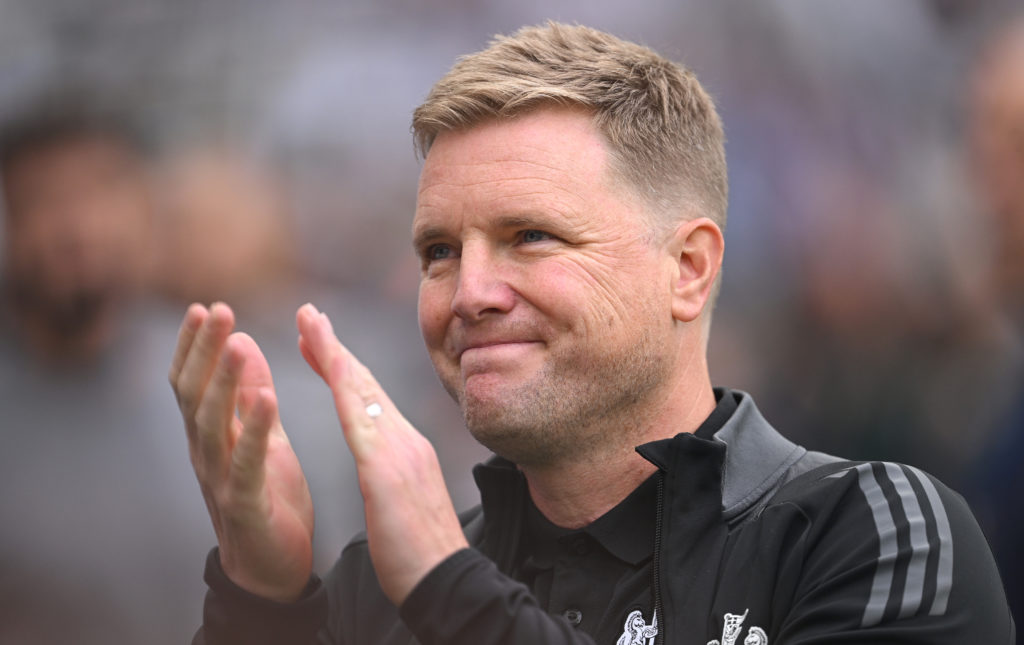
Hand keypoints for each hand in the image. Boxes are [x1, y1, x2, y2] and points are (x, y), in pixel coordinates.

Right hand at [169, 303, 313, 601]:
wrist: (271, 570)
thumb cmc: (266, 498)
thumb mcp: (262, 438)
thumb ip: (250, 396)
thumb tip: (244, 343)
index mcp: (210, 436)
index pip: (191, 383)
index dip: (194, 346)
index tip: (205, 306)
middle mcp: (206, 453)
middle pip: (194, 395)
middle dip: (205, 350)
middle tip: (219, 309)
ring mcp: (220, 479)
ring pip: (213, 423)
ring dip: (224, 380)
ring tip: (237, 341)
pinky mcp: (245, 504)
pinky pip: (247, 462)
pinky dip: (256, 429)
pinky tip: (269, 398)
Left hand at [296, 303, 468, 605]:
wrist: (446, 582)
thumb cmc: (421, 554)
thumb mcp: (402, 502)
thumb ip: (393, 477)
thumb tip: (385, 468)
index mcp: (405, 449)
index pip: (368, 399)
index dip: (343, 367)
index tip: (320, 344)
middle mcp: (405, 440)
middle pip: (364, 383)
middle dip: (334, 346)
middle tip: (308, 315)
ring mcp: (400, 450)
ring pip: (361, 390)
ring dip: (333, 351)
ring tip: (309, 323)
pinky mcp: (388, 469)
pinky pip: (359, 418)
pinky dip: (343, 385)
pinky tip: (329, 362)